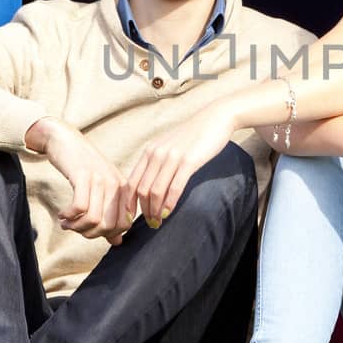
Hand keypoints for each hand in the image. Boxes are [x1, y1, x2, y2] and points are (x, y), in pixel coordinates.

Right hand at [27, 119, 133, 243]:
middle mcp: (115, 184)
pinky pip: (79, 208)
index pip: (124, 225)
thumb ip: (110, 216)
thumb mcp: (101, 189)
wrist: (65, 139)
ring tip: (66, 223)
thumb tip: (117, 242)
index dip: (106, 235)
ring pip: (93, 219)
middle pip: (108, 226)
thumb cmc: (82, 166)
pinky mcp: (83, 175)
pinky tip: (62, 214)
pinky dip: (68, 216)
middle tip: (74, 228)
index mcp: (123, 189)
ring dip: (75, 227)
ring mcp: (100, 179)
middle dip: (88, 233)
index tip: (89, 231)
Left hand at [126, 107, 237, 226]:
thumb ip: (158, 162)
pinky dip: (169, 203)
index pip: (131, 182)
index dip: (128, 203)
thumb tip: (151, 186)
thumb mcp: (169, 146)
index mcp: (149, 152)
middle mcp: (156, 154)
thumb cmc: (193, 136)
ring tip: (157, 222)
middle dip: (142, 211)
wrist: (214, 119)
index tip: (129, 218)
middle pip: (141, 189)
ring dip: (154, 210)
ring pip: (155, 191)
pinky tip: (168, 213)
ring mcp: (171, 157)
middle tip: (149, 224)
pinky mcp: (188, 161)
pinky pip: (174, 187)